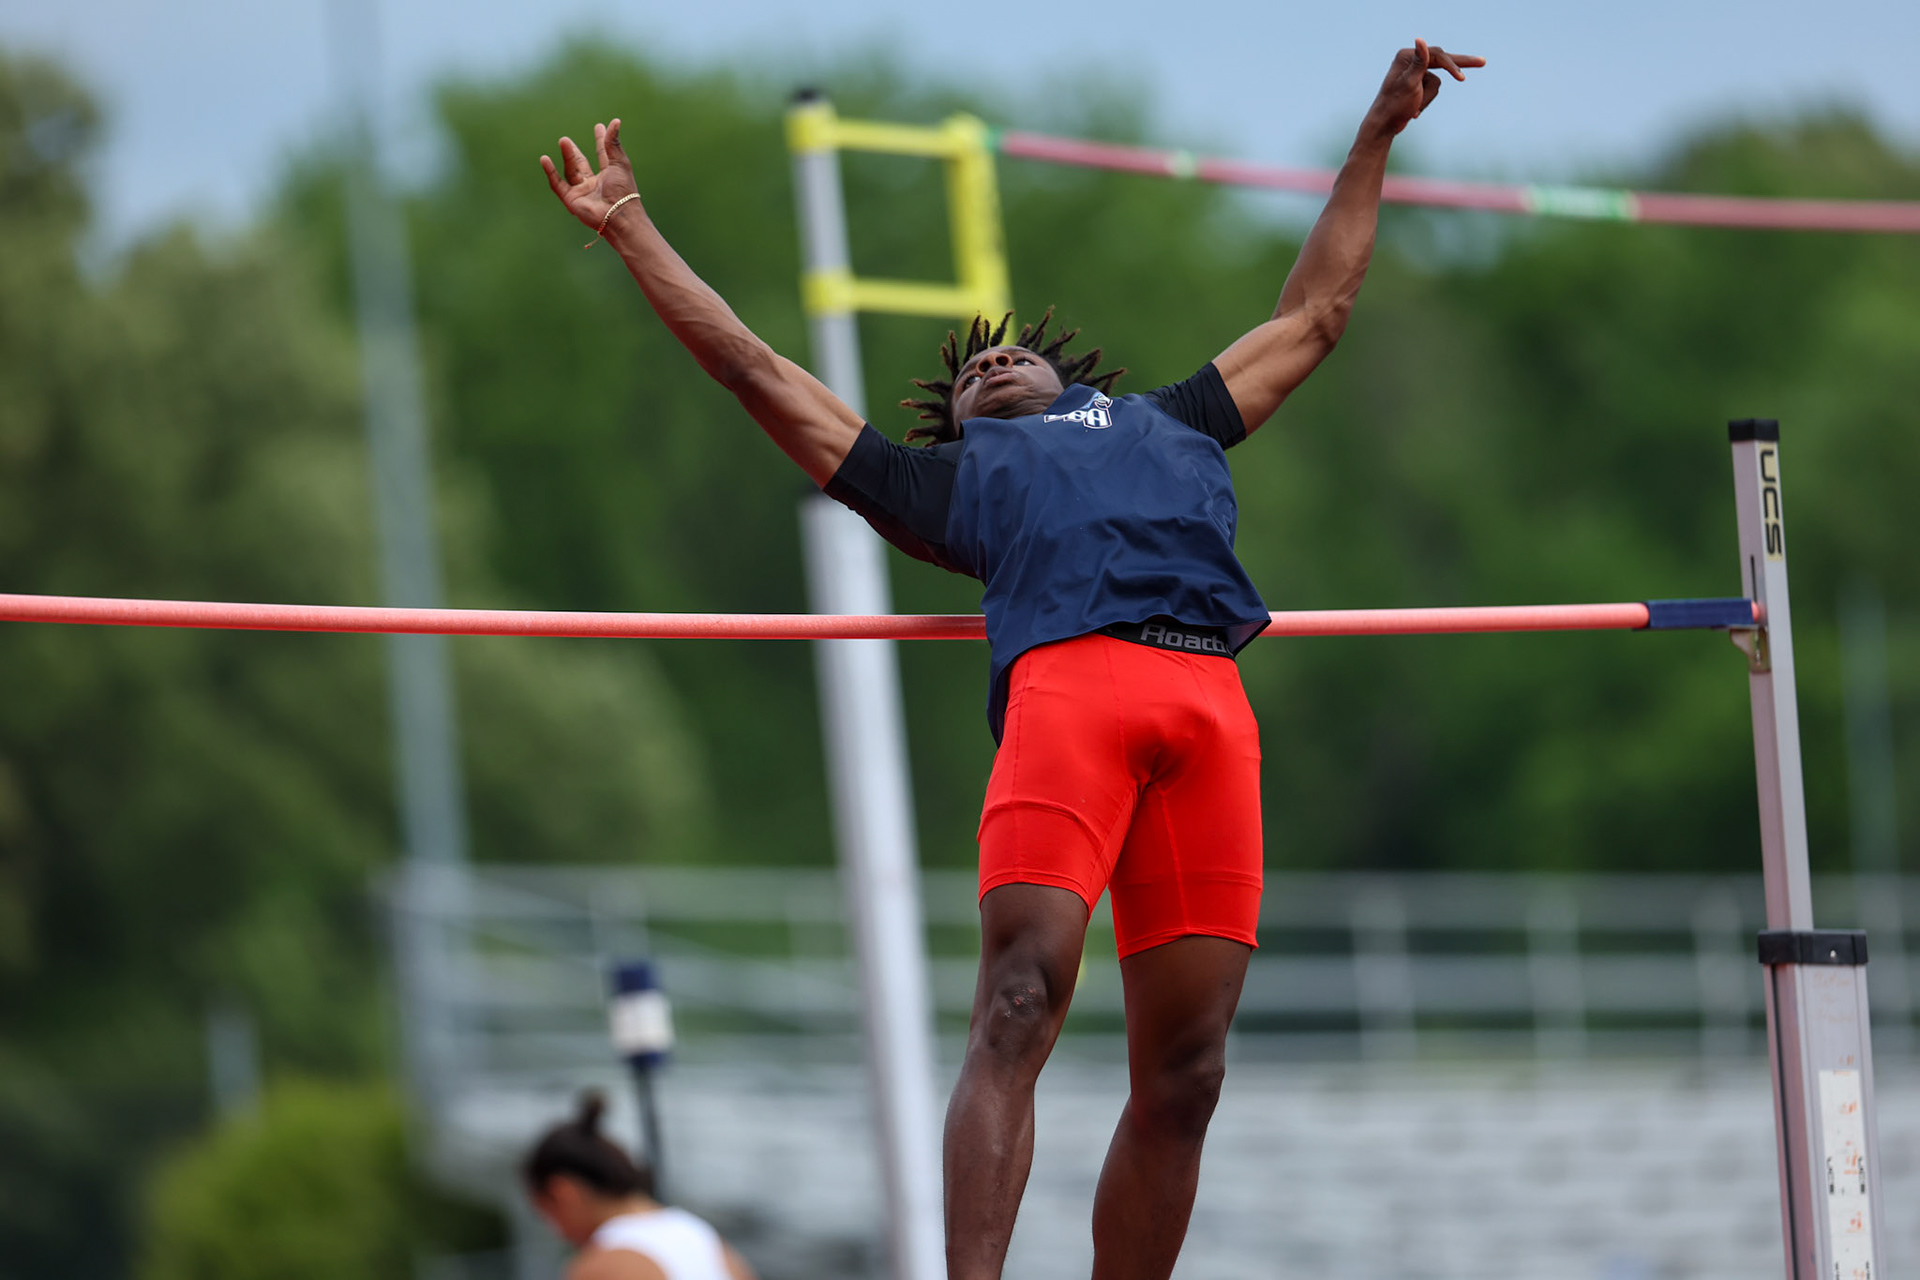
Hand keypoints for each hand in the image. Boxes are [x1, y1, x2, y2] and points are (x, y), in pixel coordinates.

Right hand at [541, 118, 640, 231]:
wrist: (618, 214)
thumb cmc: (623, 190)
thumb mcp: (618, 162)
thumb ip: (613, 143)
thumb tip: (615, 121)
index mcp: (609, 175)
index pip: (602, 155)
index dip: (600, 141)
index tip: (599, 127)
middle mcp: (595, 184)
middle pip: (581, 164)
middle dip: (573, 152)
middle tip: (565, 140)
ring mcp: (582, 192)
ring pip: (570, 171)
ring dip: (566, 156)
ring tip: (563, 141)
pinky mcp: (572, 200)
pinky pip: (558, 185)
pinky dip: (551, 172)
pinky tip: (545, 159)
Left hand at [1364, 39, 1483, 138]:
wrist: (1384, 126)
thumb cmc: (1394, 105)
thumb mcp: (1409, 84)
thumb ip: (1418, 62)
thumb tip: (1420, 40)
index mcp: (1407, 56)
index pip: (1437, 56)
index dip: (1451, 66)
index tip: (1462, 78)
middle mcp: (1411, 61)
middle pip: (1442, 61)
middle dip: (1460, 64)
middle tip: (1483, 62)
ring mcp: (1415, 73)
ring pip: (1437, 83)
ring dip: (1428, 99)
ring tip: (1413, 110)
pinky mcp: (1418, 84)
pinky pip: (1433, 91)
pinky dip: (1425, 103)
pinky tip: (1413, 112)